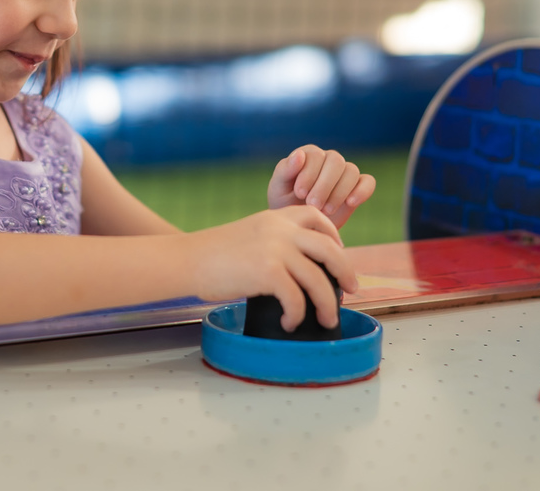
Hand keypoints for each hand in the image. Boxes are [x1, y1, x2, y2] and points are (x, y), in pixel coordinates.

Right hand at [190, 207, 358, 329]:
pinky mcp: (267, 272)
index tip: (338, 252)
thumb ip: (274, 241)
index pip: (317, 217)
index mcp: (275, 217)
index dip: (334, 235)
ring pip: (318, 279)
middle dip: (346, 272)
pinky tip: (289, 323)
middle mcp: (280, 229)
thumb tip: (299, 268)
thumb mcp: (249, 234)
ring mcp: (275, 249)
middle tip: (351, 290)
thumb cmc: (212, 254)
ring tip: (326, 319)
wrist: (187, 259)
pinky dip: (298, 315)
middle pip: (330, 249)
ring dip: (327, 304)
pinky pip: (297, 299)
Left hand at [266, 145, 375, 228]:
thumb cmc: (285, 203)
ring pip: (351, 171)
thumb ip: (285, 170)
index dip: (309, 173)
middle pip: (336, 161)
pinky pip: (368, 182)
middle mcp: (328, 159)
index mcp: (309, 155)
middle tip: (313, 204)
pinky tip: (350, 203)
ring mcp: (344, 173)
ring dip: (339, 192)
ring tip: (325, 211)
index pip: (316, 155)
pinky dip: (362, 190)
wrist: (299, 225)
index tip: (300, 193)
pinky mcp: (357, 187)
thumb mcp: (278, 189)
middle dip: (324, 185)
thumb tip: (300, 154)